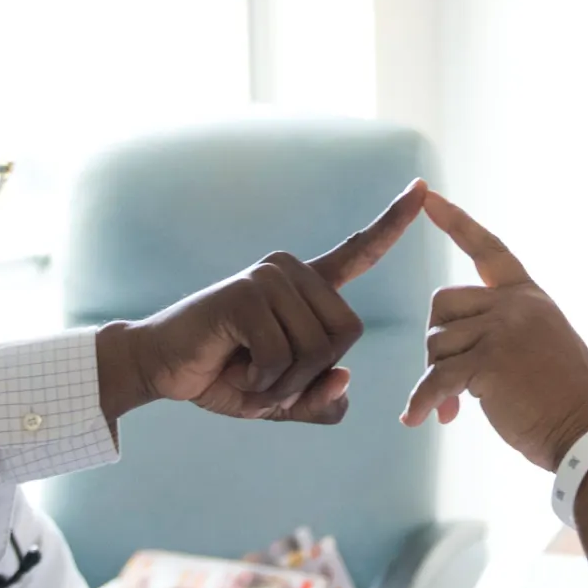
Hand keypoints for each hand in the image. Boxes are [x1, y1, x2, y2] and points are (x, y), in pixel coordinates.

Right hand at [96, 181, 425, 426]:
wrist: (163, 369)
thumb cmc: (225, 377)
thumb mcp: (283, 398)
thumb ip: (321, 399)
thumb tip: (345, 378)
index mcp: (308, 288)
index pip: (360, 251)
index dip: (393, 222)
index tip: (424, 188)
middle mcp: (292, 272)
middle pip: (347, 336)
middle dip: (311, 376)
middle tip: (267, 377)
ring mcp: (269, 277)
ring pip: (315, 351)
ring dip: (281, 384)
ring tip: (246, 370)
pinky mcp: (245, 294)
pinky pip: (282, 356)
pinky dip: (261, 381)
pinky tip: (233, 367)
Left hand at [400, 193, 587, 471]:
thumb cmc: (565, 400)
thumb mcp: (543, 346)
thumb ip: (505, 331)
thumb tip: (451, 351)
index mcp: (530, 297)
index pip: (488, 249)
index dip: (456, 222)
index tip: (427, 196)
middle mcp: (516, 306)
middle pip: (443, 304)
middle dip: (439, 344)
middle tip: (450, 384)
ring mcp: (503, 330)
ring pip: (437, 342)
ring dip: (437, 378)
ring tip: (454, 407)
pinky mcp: (489, 362)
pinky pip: (437, 378)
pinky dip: (423, 401)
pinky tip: (418, 419)